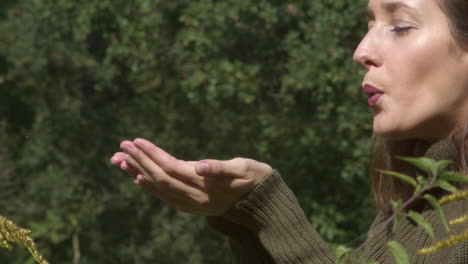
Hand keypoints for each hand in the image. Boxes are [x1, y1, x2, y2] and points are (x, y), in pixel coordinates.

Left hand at [110, 138, 272, 215]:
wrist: (262, 202)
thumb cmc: (255, 178)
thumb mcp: (244, 169)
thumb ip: (221, 168)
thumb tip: (200, 166)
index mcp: (205, 187)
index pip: (171, 168)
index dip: (152, 155)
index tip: (136, 141)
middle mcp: (194, 199)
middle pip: (160, 178)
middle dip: (140, 161)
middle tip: (122, 145)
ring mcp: (192, 204)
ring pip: (159, 189)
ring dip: (138, 173)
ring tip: (120, 160)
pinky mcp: (192, 205)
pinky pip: (165, 196)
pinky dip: (150, 186)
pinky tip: (138, 177)